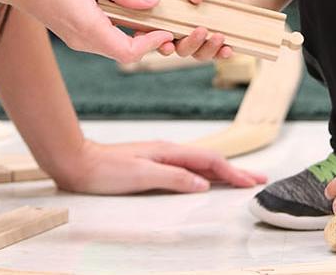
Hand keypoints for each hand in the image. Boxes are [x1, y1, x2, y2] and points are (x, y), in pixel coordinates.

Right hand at [1, 0, 172, 63]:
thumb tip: (151, 2)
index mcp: (86, 27)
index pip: (128, 52)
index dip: (152, 44)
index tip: (166, 27)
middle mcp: (82, 40)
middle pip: (125, 52)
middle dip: (149, 40)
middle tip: (167, 20)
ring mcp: (76, 39)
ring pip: (115, 45)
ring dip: (135, 33)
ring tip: (150, 11)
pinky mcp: (73, 33)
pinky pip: (103, 36)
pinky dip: (120, 27)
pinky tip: (126, 7)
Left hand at [52, 139, 266, 194]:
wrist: (78, 162)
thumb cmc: (105, 169)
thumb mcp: (141, 175)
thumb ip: (173, 177)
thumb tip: (203, 184)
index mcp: (168, 152)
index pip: (209, 161)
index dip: (233, 172)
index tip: (252, 182)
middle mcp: (167, 152)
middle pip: (209, 160)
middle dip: (235, 171)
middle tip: (258, 179)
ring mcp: (160, 157)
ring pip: (199, 165)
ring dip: (222, 173)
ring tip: (239, 180)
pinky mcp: (152, 165)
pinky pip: (187, 169)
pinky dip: (204, 174)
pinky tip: (205, 180)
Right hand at [157, 0, 234, 60]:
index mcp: (167, 24)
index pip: (153, 37)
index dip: (154, 42)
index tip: (165, 39)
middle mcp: (180, 39)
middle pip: (179, 49)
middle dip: (189, 43)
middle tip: (200, 30)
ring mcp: (197, 46)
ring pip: (198, 55)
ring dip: (208, 48)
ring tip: (219, 35)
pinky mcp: (215, 49)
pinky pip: (217, 56)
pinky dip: (221, 54)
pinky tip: (227, 49)